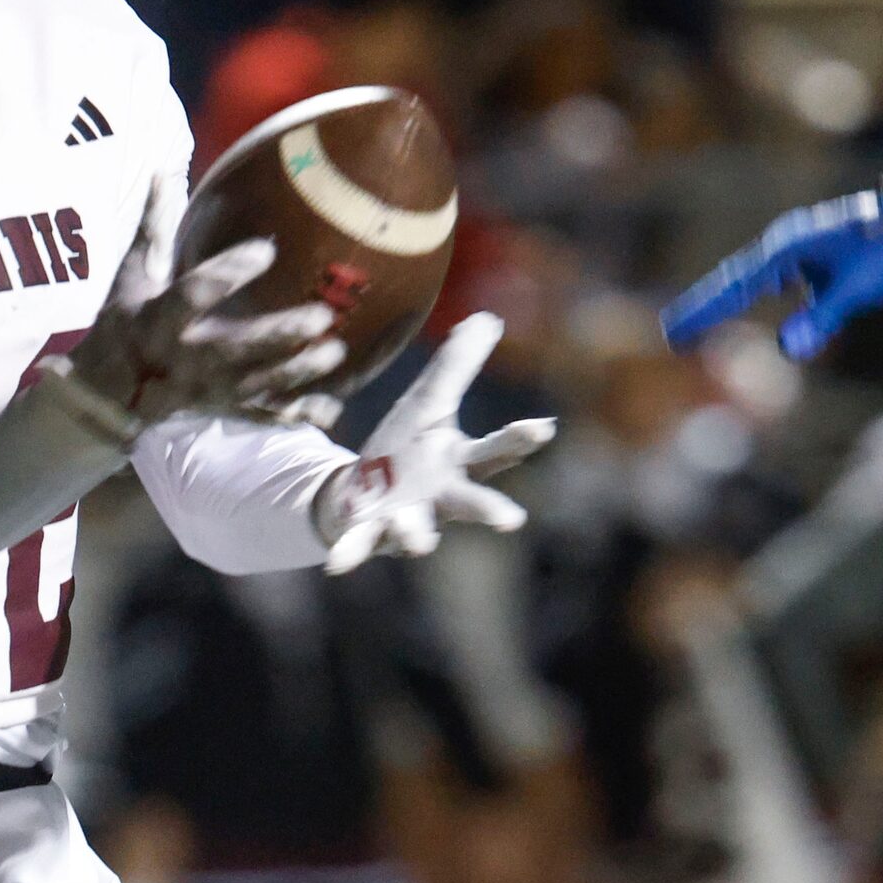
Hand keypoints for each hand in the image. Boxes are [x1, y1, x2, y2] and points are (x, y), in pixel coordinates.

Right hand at [53, 178, 349, 439]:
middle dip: (278, 337)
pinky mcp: (223, 408)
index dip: (229, 273)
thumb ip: (154, 226)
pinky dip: (296, 414)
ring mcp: (207, 388)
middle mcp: (186, 357)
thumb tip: (163, 169)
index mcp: (161, 318)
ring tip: (336, 352)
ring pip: (257, 384)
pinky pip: (262, 415)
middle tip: (321, 317)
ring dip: (298, 372)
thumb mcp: (133, 274)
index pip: (194, 294)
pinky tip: (331, 410)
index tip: (266, 249)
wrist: (108, 393)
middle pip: (236, 349)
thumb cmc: (125, 320)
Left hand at [315, 312, 555, 571]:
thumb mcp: (431, 402)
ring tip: (421, 542)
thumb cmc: (409, 448)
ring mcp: (408, 518)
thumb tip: (489, 317)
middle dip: (490, 511)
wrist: (365, 493)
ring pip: (418, 531)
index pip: (496, 449)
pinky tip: (337, 565)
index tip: (544, 428)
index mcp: (459, 462)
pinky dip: (350, 553)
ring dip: (418, 535)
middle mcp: (441, 496)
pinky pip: (361, 545)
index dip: (521, 439)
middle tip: (511, 520)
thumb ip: (457, 364)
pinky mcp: (370, 532)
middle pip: (472, 502)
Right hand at [660, 191, 882, 358]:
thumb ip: (821, 319)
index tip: (675, 334)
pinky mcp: (806, 248)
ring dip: (721, 300)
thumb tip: (788, 351)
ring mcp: (794, 243)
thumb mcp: (855, 292)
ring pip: (747, 276)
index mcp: (787, 250)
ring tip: (692, 325)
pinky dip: (746, 291)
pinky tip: (742, 302)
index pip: (735, 287)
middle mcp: (783, 242)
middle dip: (703, 308)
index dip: (705, 313)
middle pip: (732, 280)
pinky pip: (766, 274)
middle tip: (671, 335)